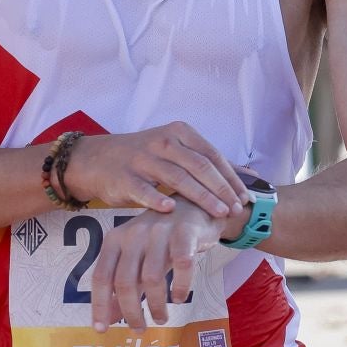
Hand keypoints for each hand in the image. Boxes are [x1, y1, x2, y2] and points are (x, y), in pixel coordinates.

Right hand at [65, 123, 249, 219]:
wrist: (98, 159)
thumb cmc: (145, 158)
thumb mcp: (176, 151)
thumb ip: (207, 162)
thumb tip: (249, 174)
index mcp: (179, 133)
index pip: (212, 155)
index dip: (231, 177)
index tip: (245, 198)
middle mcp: (163, 141)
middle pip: (199, 166)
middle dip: (221, 189)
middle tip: (236, 209)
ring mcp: (142, 158)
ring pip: (177, 177)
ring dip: (201, 197)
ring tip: (218, 213)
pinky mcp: (124, 176)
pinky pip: (143, 189)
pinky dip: (157, 199)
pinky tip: (172, 209)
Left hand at [89, 198, 225, 332]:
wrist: (194, 206)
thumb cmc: (161, 238)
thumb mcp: (137, 258)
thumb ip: (123, 285)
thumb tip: (109, 318)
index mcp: (116, 239)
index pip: (101, 276)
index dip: (99, 305)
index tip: (101, 330)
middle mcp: (134, 233)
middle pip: (125, 281)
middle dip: (131, 311)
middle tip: (139, 328)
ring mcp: (159, 231)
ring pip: (151, 277)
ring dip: (156, 304)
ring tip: (161, 317)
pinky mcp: (185, 232)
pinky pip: (182, 265)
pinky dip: (180, 286)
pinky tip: (179, 298)